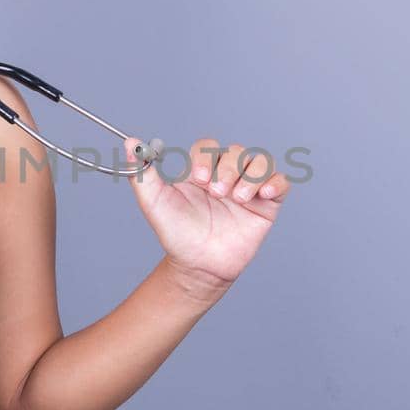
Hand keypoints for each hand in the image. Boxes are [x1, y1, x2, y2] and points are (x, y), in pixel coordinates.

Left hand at [121, 136, 290, 289]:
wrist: (198, 266)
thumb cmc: (177, 234)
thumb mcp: (154, 202)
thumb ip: (142, 173)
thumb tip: (130, 143)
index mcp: (201, 170)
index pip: (208, 147)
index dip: (205, 158)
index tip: (197, 180)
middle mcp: (226, 175)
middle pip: (236, 151)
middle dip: (227, 169)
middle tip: (217, 193)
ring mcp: (247, 189)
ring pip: (260, 162)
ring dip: (250, 176)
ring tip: (237, 199)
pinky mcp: (266, 205)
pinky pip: (280, 182)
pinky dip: (275, 183)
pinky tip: (262, 196)